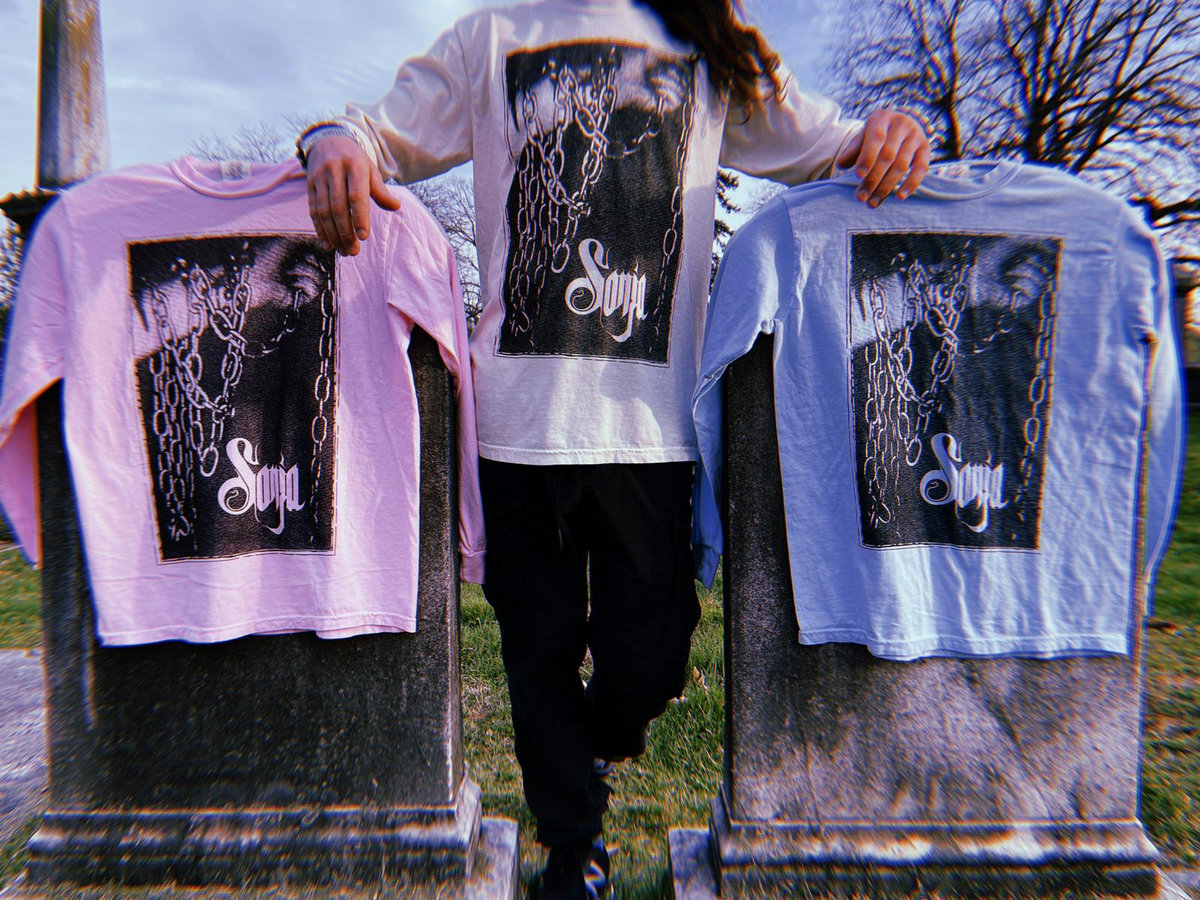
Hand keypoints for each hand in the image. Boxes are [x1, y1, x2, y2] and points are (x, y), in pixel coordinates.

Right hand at [305, 135, 400, 255]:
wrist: (328, 141)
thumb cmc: (355, 162)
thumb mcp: (370, 170)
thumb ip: (381, 190)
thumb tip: (396, 206)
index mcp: (354, 166)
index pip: (356, 195)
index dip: (360, 217)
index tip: (364, 237)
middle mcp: (334, 170)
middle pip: (338, 207)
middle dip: (345, 232)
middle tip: (353, 251)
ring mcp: (319, 177)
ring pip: (324, 211)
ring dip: (333, 235)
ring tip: (343, 251)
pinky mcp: (309, 184)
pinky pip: (313, 210)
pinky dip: (319, 229)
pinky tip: (327, 244)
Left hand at [836, 109, 930, 206]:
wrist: (902, 122)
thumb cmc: (876, 134)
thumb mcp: (863, 136)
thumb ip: (853, 149)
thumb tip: (841, 164)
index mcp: (882, 119)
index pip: (876, 139)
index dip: (867, 158)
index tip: (858, 176)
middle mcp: (901, 124)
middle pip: (888, 156)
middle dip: (873, 179)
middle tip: (861, 198)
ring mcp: (916, 136)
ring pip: (902, 165)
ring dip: (887, 187)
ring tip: (872, 203)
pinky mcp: (926, 148)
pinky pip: (921, 168)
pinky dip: (911, 184)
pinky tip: (900, 197)